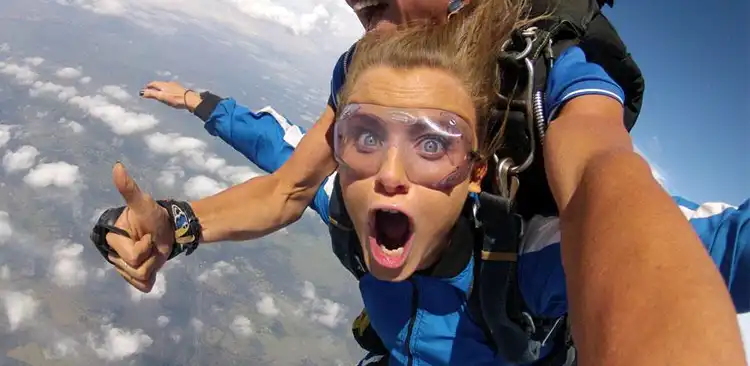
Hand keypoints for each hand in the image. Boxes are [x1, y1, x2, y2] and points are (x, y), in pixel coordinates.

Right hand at [106, 163, 174, 291]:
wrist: (170, 228)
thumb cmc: (155, 215)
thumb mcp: (144, 204)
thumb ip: (129, 188)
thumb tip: (117, 166)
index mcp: (113, 240)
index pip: (133, 257)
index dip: (145, 246)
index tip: (148, 235)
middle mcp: (114, 255)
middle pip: (136, 270)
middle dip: (150, 256)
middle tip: (153, 243)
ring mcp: (123, 267)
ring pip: (140, 278)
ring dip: (153, 265)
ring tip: (154, 251)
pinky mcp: (134, 277)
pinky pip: (142, 286)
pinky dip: (151, 279)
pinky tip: (154, 266)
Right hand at [139, 81, 201, 111]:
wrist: (190, 99)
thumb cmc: (175, 98)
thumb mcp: (161, 96)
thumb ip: (151, 94)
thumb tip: (141, 92)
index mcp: (163, 84)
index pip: (153, 83)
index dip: (148, 87)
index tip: (144, 90)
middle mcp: (169, 83)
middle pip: (159, 84)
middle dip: (154, 87)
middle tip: (150, 91)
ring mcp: (175, 86)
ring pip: (165, 86)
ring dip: (160, 89)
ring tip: (158, 94)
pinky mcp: (180, 90)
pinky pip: (170, 89)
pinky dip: (166, 91)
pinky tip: (169, 95)